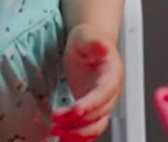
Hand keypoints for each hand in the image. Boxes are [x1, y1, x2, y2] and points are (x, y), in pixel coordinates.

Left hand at [52, 23, 123, 140]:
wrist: (88, 44)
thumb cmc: (88, 40)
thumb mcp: (87, 36)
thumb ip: (94, 42)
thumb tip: (103, 45)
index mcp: (111, 75)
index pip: (104, 93)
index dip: (91, 104)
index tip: (76, 110)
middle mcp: (109, 92)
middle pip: (98, 113)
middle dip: (78, 120)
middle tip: (56, 119)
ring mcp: (101, 102)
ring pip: (94, 125)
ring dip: (77, 133)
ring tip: (56, 132)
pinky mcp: (91, 108)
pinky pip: (88, 127)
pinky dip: (76, 135)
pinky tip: (61, 137)